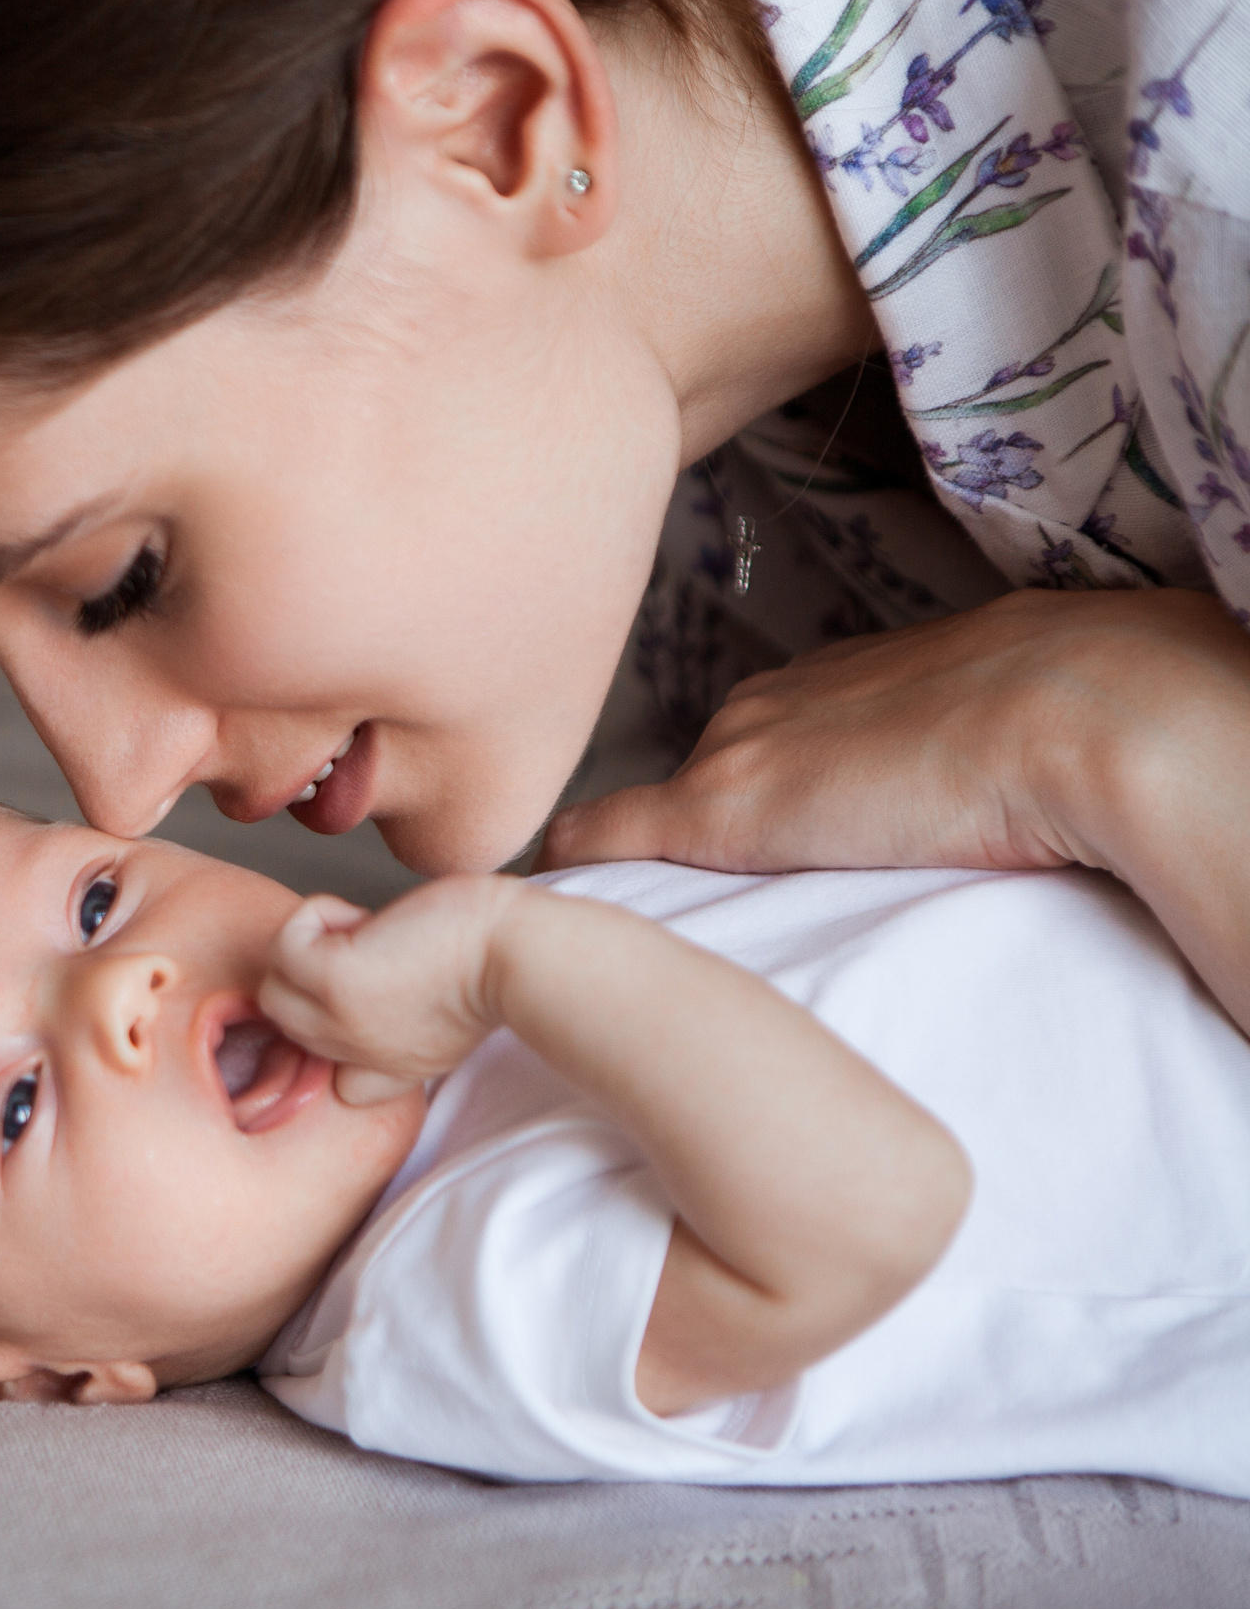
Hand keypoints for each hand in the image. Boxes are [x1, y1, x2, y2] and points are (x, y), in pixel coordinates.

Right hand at [257, 875, 523, 1105]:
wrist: (519, 953)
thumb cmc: (496, 960)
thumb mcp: (448, 1023)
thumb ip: (403, 1032)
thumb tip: (360, 965)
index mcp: (389, 1072)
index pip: (332, 1078)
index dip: (336, 1026)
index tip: (376, 987)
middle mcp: (357, 1056)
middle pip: (290, 1022)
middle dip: (320, 977)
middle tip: (373, 947)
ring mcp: (340, 1023)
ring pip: (273, 989)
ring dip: (311, 947)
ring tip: (364, 933)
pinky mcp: (335, 980)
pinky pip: (284, 944)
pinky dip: (314, 916)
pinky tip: (363, 919)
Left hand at [540, 589, 1233, 876]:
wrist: (1073, 714)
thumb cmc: (1066, 724)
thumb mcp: (988, 728)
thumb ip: (940, 757)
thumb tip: (954, 809)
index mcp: (831, 686)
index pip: (752, 742)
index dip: (738, 797)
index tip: (735, 848)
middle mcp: (764, 708)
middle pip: (687, 779)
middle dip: (674, 831)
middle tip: (672, 900)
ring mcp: (735, 756)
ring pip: (638, 811)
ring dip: (626, 863)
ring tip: (615, 922)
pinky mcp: (718, 811)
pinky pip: (604, 838)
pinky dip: (569, 874)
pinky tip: (535, 918)